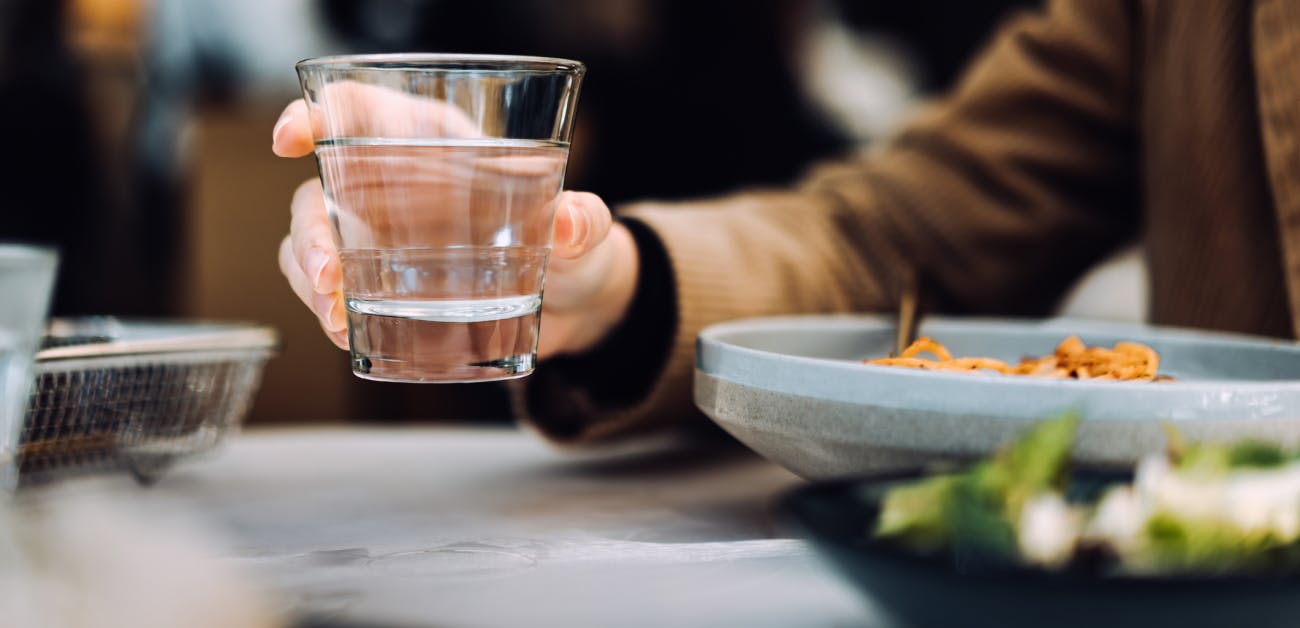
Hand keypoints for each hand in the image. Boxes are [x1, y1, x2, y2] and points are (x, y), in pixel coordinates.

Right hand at [273, 84, 639, 357]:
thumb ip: (584, 222)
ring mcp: (382, 239)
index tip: (291, 139)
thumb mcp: (585, 232)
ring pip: (313, 245)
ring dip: (310, 280)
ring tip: (338, 318)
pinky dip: (326, 311)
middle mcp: (395, 186)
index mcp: (436, 144)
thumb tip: (570, 222)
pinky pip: (330, 290)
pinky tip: (348, 334)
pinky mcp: (384, 285)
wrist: (576, 306)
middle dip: (310, 232)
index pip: (360, 111)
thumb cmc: (572, 246)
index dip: (317, 115)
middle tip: (328, 276)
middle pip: (321, 192)